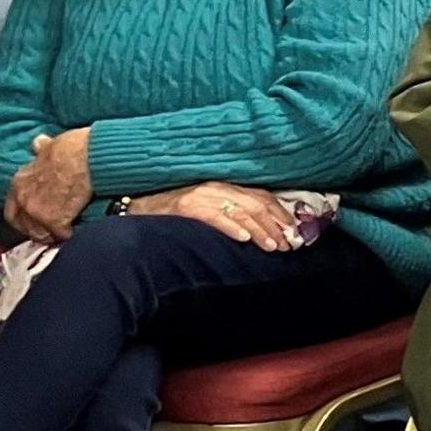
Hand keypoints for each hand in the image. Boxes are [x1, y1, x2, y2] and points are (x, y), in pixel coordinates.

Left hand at [6, 126, 92, 242]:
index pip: (12, 210)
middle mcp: (23, 200)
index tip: (35, 218)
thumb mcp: (50, 145)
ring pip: (41, 234)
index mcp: (19, 183)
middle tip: (51, 229)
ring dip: (53, 234)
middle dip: (37, 229)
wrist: (87, 156)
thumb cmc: (72, 148)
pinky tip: (77, 229)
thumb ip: (41, 149)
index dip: (24, 216)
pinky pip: (61, 235)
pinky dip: (69, 234)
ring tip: (65, 232)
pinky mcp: (55, 221)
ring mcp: (37, 212)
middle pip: (24, 226)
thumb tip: (39, 142)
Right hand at [119, 181, 302, 251]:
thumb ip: (232, 211)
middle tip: (288, 243)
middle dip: (275, 225)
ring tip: (272, 246)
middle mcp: (215, 186)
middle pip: (255, 204)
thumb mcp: (207, 205)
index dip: (280, 213)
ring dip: (260, 230)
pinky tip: (244, 239)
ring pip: (240, 211)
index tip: (294, 230)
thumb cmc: (174, 210)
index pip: (261, 196)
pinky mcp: (185, 206)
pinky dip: (232, 228)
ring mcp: (200, 195)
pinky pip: (214, 217)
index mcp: (224, 185)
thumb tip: (263, 230)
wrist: (136, 206)